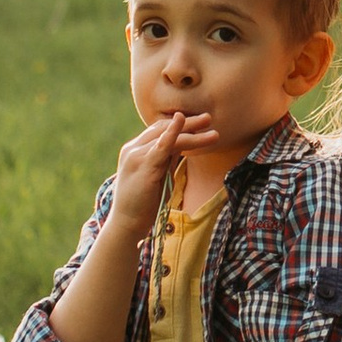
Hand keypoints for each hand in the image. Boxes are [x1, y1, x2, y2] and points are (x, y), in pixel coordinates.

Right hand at [104, 106, 215, 239]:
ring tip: (213, 133)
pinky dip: (173, 133)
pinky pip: (160, 146)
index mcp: (135, 150)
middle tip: (208, 118)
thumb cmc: (144, 203)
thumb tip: (184, 145)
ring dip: (192, 133)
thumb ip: (167, 159)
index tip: (199, 123)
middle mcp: (133, 149)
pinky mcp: (142, 165)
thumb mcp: (158, 175)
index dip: (179, 125)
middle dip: (188, 123)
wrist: (127, 223)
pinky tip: (183, 123)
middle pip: (163, 129)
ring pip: (167, 137)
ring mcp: (136, 156)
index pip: (158, 130)